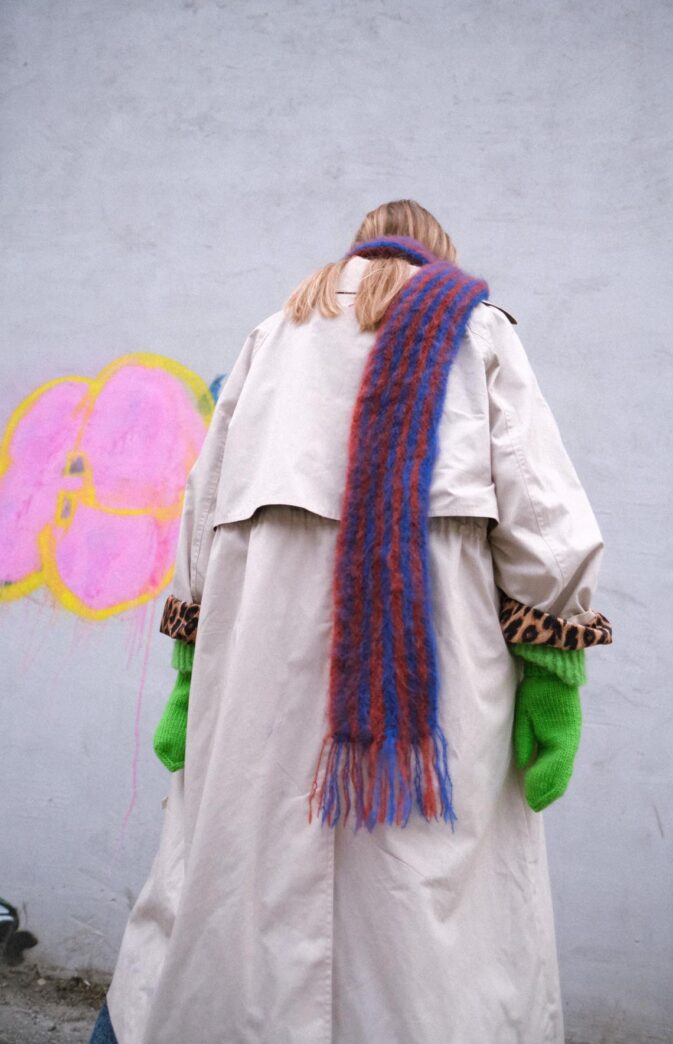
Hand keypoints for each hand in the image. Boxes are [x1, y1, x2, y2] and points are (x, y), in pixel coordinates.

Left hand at [513, 662, 581, 811]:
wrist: (554, 674)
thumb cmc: (536, 691)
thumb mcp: (524, 714)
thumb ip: (524, 740)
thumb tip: (523, 765)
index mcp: (559, 739)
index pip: (551, 772)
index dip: (540, 787)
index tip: (529, 800)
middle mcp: (569, 743)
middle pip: (561, 776)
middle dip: (548, 793)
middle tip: (534, 805)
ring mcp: (572, 740)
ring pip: (565, 772)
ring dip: (554, 787)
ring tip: (541, 799)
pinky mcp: (570, 736)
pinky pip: (565, 763)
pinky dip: (558, 776)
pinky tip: (550, 782)